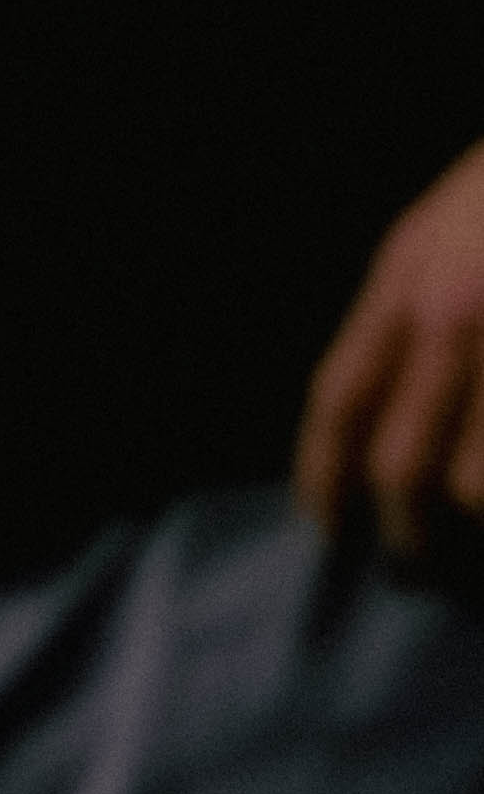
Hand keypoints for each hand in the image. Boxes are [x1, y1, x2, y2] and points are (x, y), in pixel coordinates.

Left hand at [297, 140, 483, 557]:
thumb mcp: (437, 228)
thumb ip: (401, 311)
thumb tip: (369, 415)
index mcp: (412, 280)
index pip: (342, 403)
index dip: (324, 480)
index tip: (329, 532)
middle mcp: (460, 318)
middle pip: (402, 466)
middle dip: (404, 537)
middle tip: (414, 565)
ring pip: (479, 489)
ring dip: (477, 538)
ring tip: (478, 556)